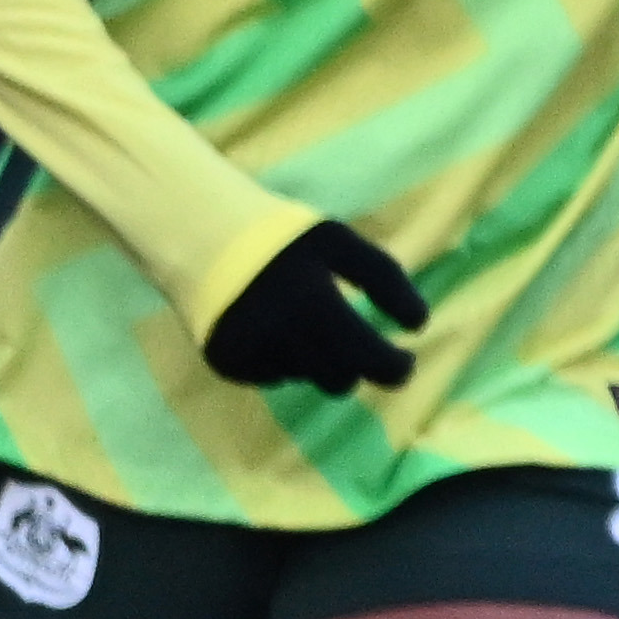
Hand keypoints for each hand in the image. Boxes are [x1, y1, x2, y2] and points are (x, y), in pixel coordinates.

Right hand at [199, 221, 425, 395]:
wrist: (199, 238)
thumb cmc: (280, 239)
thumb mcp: (339, 243)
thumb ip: (385, 280)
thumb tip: (419, 325)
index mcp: (313, 306)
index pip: (368, 359)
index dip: (394, 368)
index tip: (405, 360)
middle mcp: (280, 339)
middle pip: (340, 380)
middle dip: (356, 364)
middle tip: (359, 342)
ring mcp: (249, 356)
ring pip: (307, 379)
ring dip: (318, 360)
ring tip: (304, 321)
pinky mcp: (227, 365)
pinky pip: (274, 377)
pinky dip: (284, 359)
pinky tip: (273, 328)